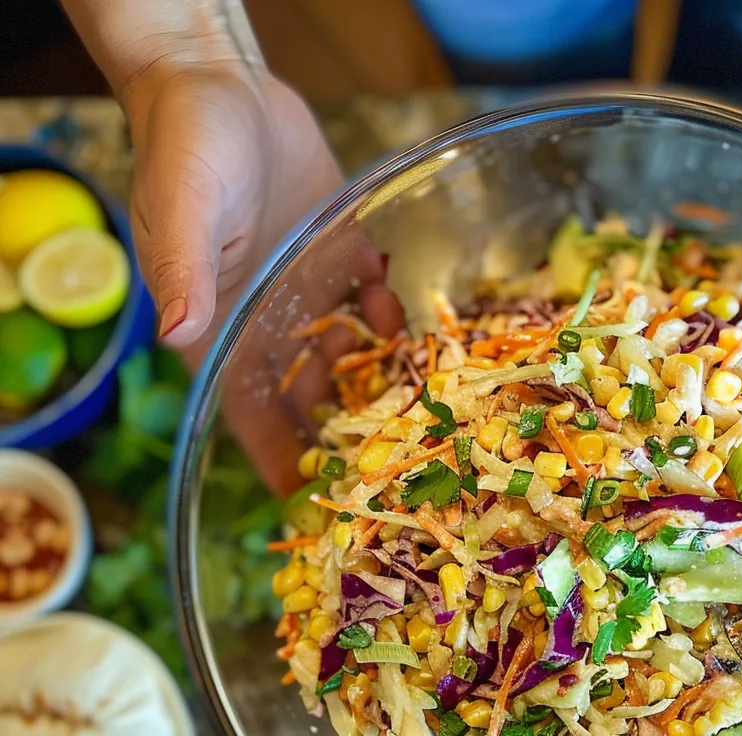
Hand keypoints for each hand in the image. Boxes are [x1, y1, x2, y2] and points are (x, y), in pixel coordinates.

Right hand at [123, 64, 407, 494]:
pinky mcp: (342, 257)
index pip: (248, 412)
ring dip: (379, 381)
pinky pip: (374, 304)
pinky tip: (411, 328)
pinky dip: (392, 321)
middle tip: (397, 467)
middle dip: (347, 433)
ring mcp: (307, 292)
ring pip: (348, 357)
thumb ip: (184, 271)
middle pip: (308, 397)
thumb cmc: (188, 148)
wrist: (221, 84)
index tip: (312, 503)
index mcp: (220, 330)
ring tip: (421, 410)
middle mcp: (267, 322)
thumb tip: (177, 335)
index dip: (278, 458)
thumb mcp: (183, 210)